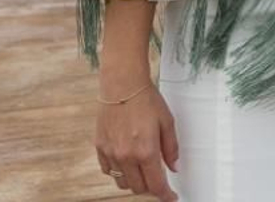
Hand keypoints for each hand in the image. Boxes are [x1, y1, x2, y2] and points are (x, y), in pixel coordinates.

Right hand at [94, 81, 178, 200]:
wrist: (122, 85)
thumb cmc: (146, 100)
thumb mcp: (167, 122)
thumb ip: (171, 148)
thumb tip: (173, 167)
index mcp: (145, 151)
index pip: (156, 185)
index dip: (165, 195)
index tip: (171, 197)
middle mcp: (126, 156)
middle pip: (138, 188)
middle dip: (151, 188)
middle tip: (159, 180)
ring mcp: (111, 153)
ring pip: (122, 182)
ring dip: (134, 181)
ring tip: (143, 170)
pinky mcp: (100, 147)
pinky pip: (108, 170)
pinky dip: (119, 172)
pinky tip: (127, 162)